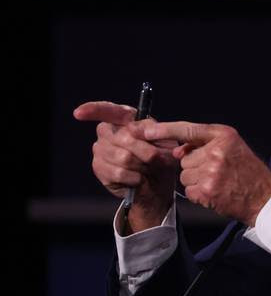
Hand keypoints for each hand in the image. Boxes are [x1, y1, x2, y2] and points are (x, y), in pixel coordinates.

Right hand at [73, 101, 177, 231]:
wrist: (158, 184)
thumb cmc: (162, 158)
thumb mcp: (166, 140)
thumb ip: (151, 130)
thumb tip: (131, 128)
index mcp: (125, 119)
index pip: (107, 110)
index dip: (92, 110)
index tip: (79, 114)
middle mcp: (109, 131)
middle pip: (123, 138)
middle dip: (145, 151)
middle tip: (156, 159)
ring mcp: (101, 149)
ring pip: (121, 157)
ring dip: (141, 165)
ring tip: (147, 168)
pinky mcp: (99, 167)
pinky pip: (117, 172)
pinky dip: (133, 177)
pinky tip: (137, 178)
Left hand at [143, 122, 270, 226]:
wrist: (263, 196)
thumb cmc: (247, 171)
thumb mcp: (231, 147)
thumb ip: (204, 144)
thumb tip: (176, 150)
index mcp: (223, 135)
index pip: (188, 129)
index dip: (165, 129)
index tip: (147, 130)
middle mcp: (215, 150)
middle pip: (184, 157)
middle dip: (194, 165)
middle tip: (215, 171)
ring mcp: (210, 171)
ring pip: (184, 175)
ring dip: (195, 180)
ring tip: (217, 182)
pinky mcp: (206, 189)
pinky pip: (188, 190)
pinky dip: (198, 194)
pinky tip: (214, 192)